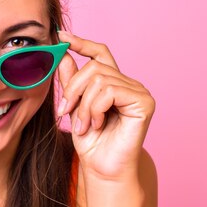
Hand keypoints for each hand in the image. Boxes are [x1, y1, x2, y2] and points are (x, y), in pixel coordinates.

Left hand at [57, 31, 154, 181]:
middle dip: (73, 90)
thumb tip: (64, 54)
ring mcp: (138, 91)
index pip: (99, 53)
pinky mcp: (144, 102)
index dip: (81, 43)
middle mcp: (128, 84)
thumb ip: (71, 82)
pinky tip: (97, 124)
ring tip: (83, 126)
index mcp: (113, 83)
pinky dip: (95, 109)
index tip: (61, 36)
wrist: (103, 169)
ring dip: (83, 106)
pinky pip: (109, 91)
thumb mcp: (74, 108)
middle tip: (64, 113)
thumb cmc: (92, 143)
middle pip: (93, 68)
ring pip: (99, 80)